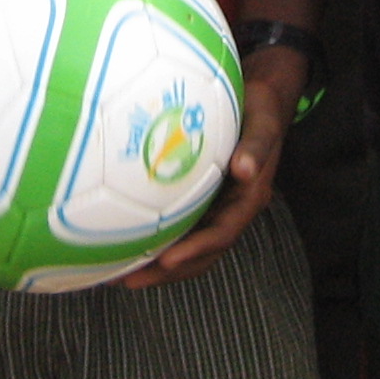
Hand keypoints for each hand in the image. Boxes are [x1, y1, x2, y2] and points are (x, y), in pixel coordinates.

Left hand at [125, 44, 301, 286]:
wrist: (260, 99)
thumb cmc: (260, 109)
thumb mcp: (264, 122)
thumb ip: (257, 146)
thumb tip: (246, 169)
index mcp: (249, 200)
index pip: (222, 234)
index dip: (195, 250)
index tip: (167, 261)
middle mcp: (231, 210)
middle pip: (200, 254)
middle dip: (166, 272)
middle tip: (127, 279)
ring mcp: (214, 207)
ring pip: (186, 245)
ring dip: (155, 264)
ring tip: (116, 272)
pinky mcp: (200, 199)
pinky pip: (177, 226)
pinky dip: (153, 238)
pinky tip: (122, 239)